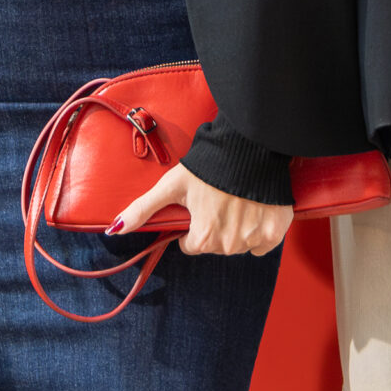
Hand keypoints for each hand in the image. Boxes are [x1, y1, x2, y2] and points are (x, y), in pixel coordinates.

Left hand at [109, 162, 292, 256]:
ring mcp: (255, 239)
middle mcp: (230, 245)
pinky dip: (260, 231)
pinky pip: (264, 243)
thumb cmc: (206, 165)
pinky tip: (255, 209)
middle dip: (214, 226)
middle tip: (217, 199)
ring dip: (237, 229)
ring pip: (240, 245)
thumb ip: (143, 209)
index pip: (193, 244)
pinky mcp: (276, 232)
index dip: (193, 224)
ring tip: (236, 201)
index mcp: (204, 237)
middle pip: (216, 245)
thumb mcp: (171, 184)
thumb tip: (113, 229)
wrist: (250, 145)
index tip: (199, 204)